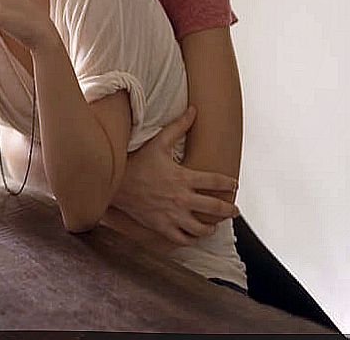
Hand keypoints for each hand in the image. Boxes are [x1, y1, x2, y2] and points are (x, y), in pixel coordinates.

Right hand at [112, 106, 239, 246]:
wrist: (114, 183)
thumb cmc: (137, 161)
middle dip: (229, 209)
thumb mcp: (158, 142)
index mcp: (183, 178)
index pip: (216, 181)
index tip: (234, 184)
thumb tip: (194, 110)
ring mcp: (172, 215)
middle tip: (235, 210)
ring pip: (201, 228)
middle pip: (215, 208)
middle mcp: (181, 198)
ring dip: (212, 227)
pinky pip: (182, 239)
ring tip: (215, 225)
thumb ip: (178, 127)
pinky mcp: (161, 226)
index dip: (229, 183)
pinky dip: (191, 239)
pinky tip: (194, 235)